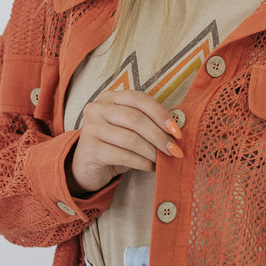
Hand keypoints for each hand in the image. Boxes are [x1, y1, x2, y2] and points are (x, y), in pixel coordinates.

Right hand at [66, 89, 182, 193]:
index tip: (176, 131)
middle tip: (174, 150)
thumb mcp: (130, 130)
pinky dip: (142, 163)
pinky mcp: (90, 149)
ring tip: (163, 160)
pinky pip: (123, 156)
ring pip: (131, 139)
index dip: (161, 114)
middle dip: (159, 136)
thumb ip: (149, 125)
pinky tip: (150, 167)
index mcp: (110, 98)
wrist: (88, 167)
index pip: (140, 99)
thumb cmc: (114, 145)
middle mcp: (97, 108)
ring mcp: (91, 128)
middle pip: (136, 119)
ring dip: (152, 152)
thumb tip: (176, 131)